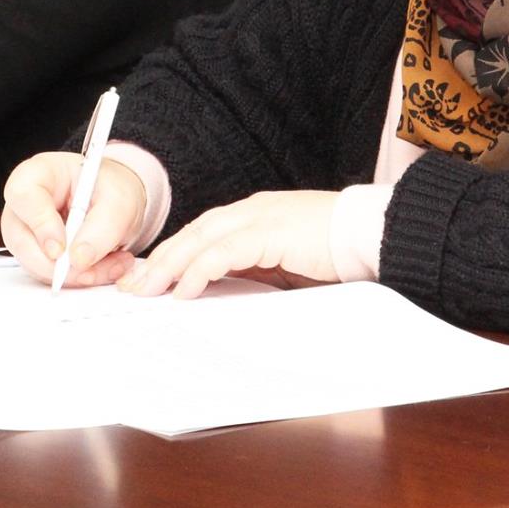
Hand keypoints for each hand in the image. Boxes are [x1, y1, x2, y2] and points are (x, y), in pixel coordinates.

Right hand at [0, 151, 146, 287]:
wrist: (117, 202)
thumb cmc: (112, 189)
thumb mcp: (119, 201)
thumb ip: (102, 227)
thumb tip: (78, 260)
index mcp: (38, 174)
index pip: (23, 196)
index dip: (40, 225)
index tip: (61, 249)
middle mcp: (25, 204)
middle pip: (20, 240)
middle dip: (58, 264)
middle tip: (91, 267)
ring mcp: (27, 232)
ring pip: (35, 265)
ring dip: (75, 274)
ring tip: (111, 263)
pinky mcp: (37, 255)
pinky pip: (49, 276)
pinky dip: (79, 278)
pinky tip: (103, 267)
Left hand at [121, 190, 339, 298]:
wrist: (374, 234)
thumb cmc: (340, 256)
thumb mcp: (289, 267)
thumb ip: (259, 274)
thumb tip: (225, 296)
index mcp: (257, 215)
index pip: (204, 233)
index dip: (176, 253)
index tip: (152, 277)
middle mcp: (253, 211)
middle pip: (194, 233)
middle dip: (162, 259)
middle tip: (134, 286)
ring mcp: (261, 218)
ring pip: (201, 239)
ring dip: (171, 265)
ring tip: (148, 290)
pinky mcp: (271, 232)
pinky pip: (224, 252)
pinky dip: (200, 270)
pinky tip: (185, 289)